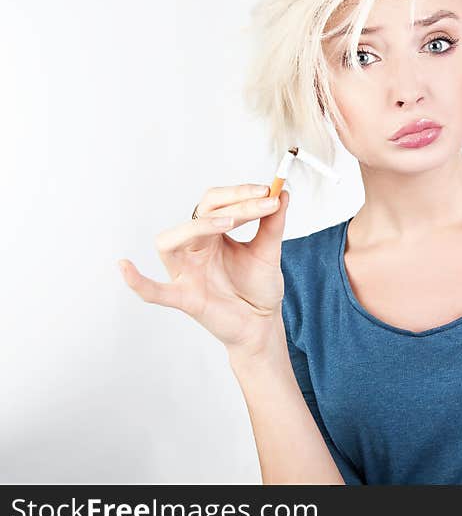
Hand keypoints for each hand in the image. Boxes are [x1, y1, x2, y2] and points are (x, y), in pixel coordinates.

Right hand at [117, 184, 290, 357]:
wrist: (262, 324)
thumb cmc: (258, 288)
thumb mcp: (269, 252)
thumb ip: (273, 224)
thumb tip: (282, 192)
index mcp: (212, 235)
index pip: (217, 203)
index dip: (241, 194)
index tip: (270, 191)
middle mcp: (194, 249)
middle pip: (199, 214)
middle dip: (232, 204)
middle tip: (263, 202)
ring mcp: (187, 273)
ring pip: (170, 243)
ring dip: (196, 227)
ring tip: (228, 222)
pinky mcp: (186, 298)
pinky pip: (155, 291)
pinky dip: (138, 281)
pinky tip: (124, 266)